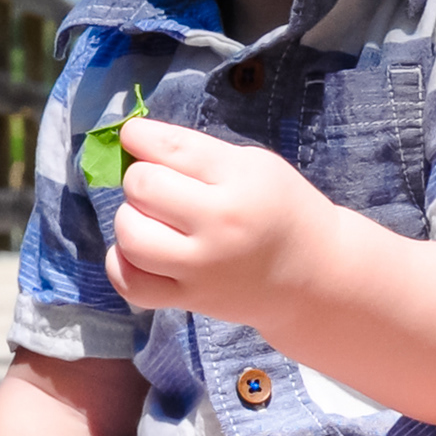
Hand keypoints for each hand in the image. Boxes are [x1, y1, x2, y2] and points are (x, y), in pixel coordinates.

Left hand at [102, 118, 349, 329]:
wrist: (313, 275)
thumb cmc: (281, 210)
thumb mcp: (255, 165)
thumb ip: (196, 151)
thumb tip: (132, 141)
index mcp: (241, 180)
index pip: (171, 148)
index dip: (139, 136)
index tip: (133, 136)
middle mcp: (220, 224)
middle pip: (142, 187)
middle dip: (141, 178)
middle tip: (162, 186)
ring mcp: (202, 267)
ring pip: (130, 234)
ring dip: (130, 219)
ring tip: (152, 219)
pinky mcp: (191, 300)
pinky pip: (131, 284)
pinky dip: (123, 264)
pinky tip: (140, 253)